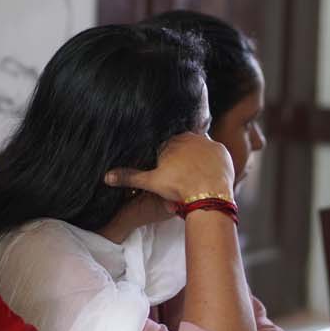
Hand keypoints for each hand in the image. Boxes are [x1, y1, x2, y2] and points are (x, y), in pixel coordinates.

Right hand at [104, 132, 233, 204]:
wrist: (209, 194)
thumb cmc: (179, 187)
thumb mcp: (151, 182)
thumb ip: (130, 177)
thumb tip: (107, 177)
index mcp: (172, 141)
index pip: (166, 147)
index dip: (165, 162)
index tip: (168, 174)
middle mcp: (190, 136)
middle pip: (184, 147)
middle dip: (182, 161)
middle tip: (182, 179)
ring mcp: (208, 142)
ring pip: (199, 150)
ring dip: (197, 161)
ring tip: (195, 178)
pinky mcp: (222, 151)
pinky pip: (215, 155)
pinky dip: (211, 164)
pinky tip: (208, 175)